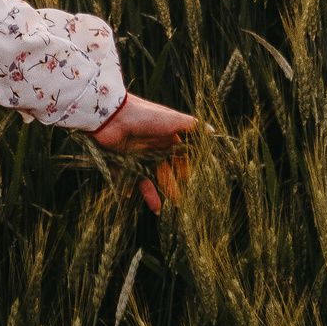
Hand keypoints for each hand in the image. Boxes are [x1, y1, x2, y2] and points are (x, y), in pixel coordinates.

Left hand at [91, 93, 196, 211]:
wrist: (112, 114)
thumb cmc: (145, 116)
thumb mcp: (173, 120)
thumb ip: (192, 127)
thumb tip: (213, 131)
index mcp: (164, 137)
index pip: (178, 156)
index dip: (184, 168)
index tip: (189, 182)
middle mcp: (151, 146)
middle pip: (163, 170)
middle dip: (171, 186)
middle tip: (178, 203)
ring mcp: (135, 153)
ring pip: (146, 177)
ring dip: (152, 193)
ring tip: (158, 211)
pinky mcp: (120, 159)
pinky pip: (124, 177)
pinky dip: (127, 186)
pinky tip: (130, 197)